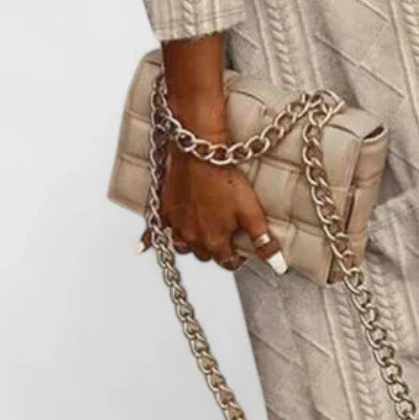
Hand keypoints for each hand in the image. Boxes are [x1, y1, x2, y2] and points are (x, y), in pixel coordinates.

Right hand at [136, 107, 286, 276]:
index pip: (227, 262)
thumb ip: (263, 241)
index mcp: (214, 241)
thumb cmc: (224, 179)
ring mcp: (174, 225)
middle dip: (215, 249)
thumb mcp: (251, 211)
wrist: (200, 153)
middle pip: (204, 254)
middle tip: (225, 236)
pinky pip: (152, 231)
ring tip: (200, 235)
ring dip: (191, 243)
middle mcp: (191, 238)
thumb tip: (278, 266)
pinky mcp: (163, 210)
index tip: (243, 252)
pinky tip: (140, 249)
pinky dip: (148, 241)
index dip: (237, 257)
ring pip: (182, 245)